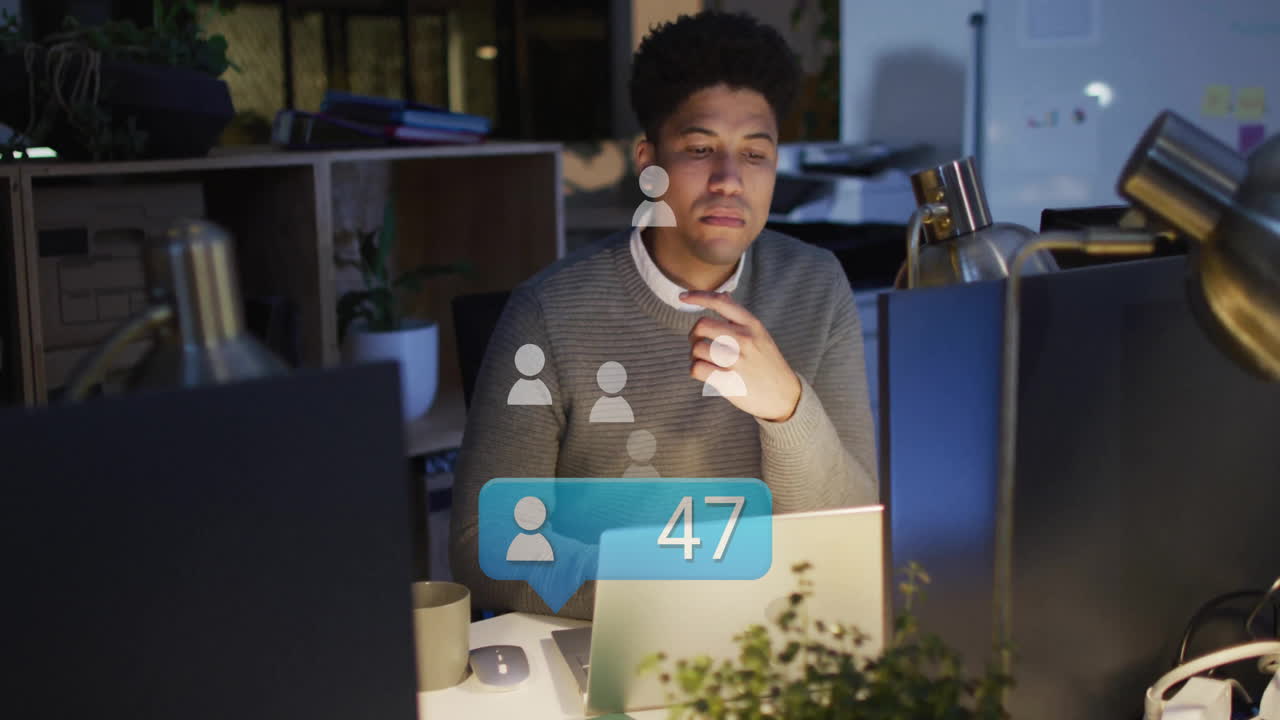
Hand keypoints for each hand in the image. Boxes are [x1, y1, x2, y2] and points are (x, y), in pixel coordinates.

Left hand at [680, 290, 801, 421]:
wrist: (784, 396)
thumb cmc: (767, 363)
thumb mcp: (760, 334)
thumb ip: (739, 317)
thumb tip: (722, 295)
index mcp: (752, 325)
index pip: (720, 302)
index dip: (698, 296)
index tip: (683, 297)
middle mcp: (744, 339)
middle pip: (702, 325)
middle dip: (693, 334)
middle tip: (698, 343)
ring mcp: (737, 361)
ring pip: (697, 348)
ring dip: (694, 355)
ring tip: (704, 360)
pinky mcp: (728, 381)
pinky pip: (697, 369)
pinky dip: (695, 370)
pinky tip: (705, 372)